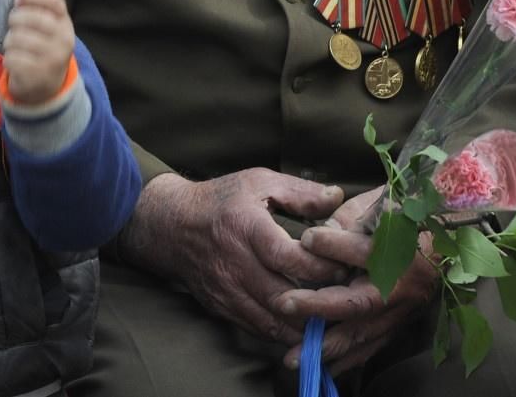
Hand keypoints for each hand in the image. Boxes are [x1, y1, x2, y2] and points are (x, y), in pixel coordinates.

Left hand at [3, 0, 75, 104]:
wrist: (48, 86)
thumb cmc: (42, 49)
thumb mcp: (45, 29)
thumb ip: (35, 9)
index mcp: (66, 24)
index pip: (56, 2)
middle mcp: (64, 40)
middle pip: (31, 17)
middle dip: (15, 19)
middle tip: (14, 26)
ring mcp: (52, 59)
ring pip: (17, 38)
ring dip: (10, 42)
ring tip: (16, 47)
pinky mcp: (38, 75)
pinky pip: (12, 57)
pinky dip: (9, 59)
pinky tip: (17, 62)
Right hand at [115, 170, 347, 343]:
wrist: (170, 226)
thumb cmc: (220, 201)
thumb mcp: (258, 183)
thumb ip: (299, 192)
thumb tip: (338, 198)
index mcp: (245, 227)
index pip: (288, 258)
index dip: (320, 267)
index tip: (342, 266)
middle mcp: (234, 262)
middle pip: (283, 296)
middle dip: (319, 302)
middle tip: (344, 299)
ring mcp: (225, 289)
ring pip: (272, 320)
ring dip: (304, 326)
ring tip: (331, 319)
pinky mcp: (221, 306)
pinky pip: (257, 329)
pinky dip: (283, 333)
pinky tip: (304, 328)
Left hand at [274, 187, 439, 373]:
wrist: (442, 241)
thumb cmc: (401, 219)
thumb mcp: (378, 207)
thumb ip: (346, 221)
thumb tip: (313, 240)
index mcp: (402, 252)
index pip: (365, 251)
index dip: (333, 245)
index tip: (306, 238)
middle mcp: (404, 288)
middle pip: (360, 302)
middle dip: (319, 306)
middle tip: (285, 302)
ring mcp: (401, 313)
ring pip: (362, 333)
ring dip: (326, 345)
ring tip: (294, 354)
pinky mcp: (397, 328)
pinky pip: (369, 349)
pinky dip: (343, 361)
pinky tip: (319, 367)